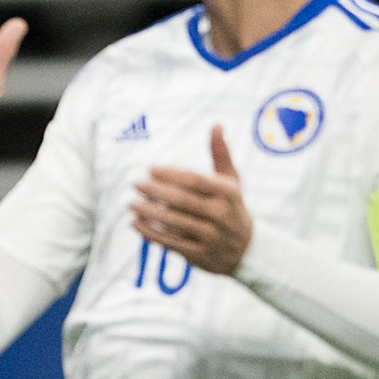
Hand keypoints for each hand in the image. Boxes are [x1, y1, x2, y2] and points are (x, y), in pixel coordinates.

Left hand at [132, 126, 252, 274]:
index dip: (169, 174)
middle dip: (155, 191)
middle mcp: (220, 214)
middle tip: (135, 183)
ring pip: (173, 222)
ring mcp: (210, 237)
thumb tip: (216, 124)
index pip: (193, 180)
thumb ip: (220, 154)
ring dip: (149, 213)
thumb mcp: (232, 181)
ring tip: (131, 203)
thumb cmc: (232, 207)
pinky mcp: (200, 255)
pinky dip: (151, 234)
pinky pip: (171, 243)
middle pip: (181, 200)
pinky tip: (136, 223)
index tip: (149, 168)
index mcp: (226, 193)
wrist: (247, 250)